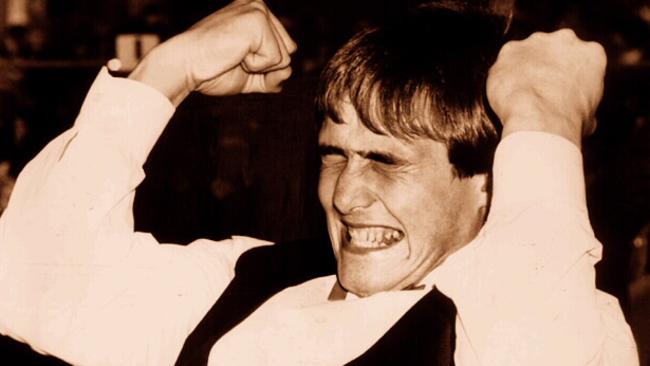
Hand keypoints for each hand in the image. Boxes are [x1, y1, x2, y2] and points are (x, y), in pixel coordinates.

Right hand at [130, 0, 295, 105]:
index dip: (264, 66)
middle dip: (264, 67)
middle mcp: (258, 5)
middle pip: (289, 52)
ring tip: (233, 55)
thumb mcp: (249, 74)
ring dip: (259, 67)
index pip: (285, 49)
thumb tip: (288, 72)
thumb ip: (271, 75)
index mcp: (256, 13)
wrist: (186, 66)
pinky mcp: (258, 21)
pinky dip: (256, 67)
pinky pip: (276, 61)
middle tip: (233, 58)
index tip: (235, 58)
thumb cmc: (211, 69)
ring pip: (285, 58)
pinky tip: (235, 54)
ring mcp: (259, 10)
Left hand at [487, 29, 606, 145]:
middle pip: (555, 49)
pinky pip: (505, 63)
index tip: (562, 89)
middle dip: (547, 64)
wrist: (539, 119)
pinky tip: (506, 92)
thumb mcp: (589, 118)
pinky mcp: (510, 50)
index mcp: (591, 54)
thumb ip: (584, 106)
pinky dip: (503, 75)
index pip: (581, 60)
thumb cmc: (567, 121)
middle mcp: (565, 40)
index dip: (570, 76)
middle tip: (540, 89)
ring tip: (520, 93)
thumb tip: (585, 120)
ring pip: (528, 52)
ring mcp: (536, 42)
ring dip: (524, 68)